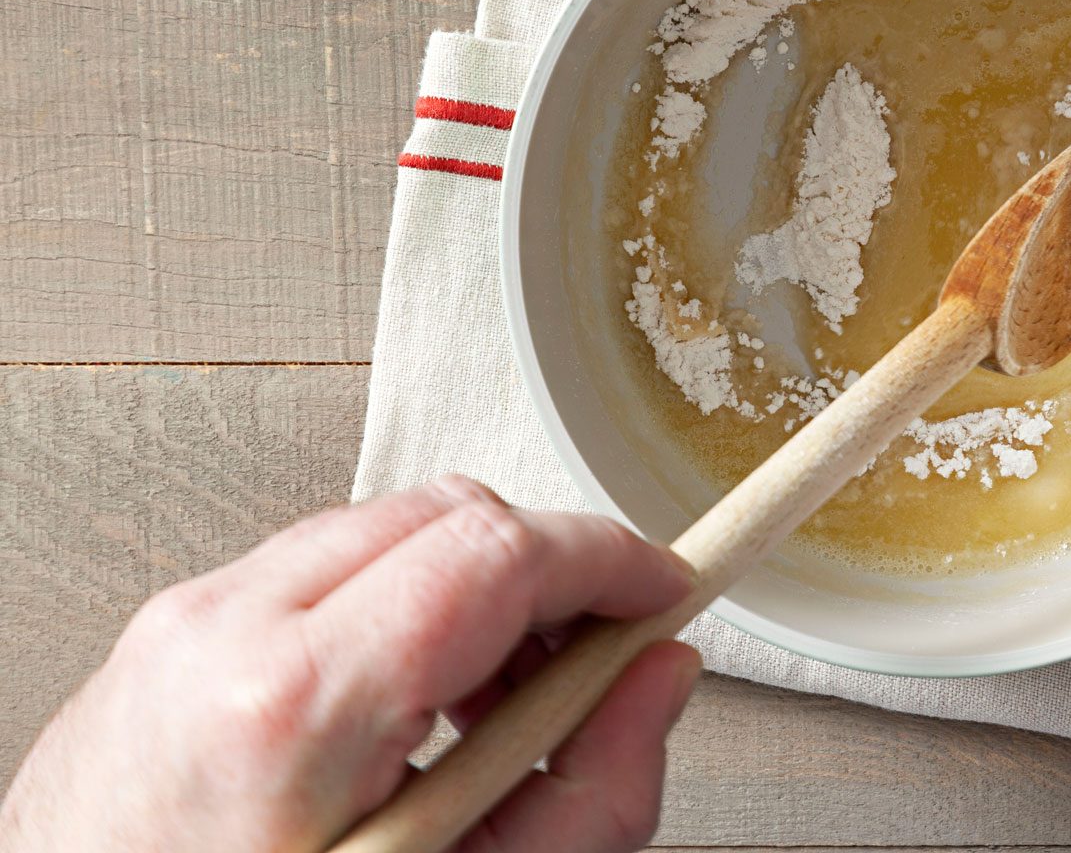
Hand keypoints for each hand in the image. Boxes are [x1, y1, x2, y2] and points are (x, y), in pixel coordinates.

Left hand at [0, 476, 699, 852]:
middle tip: (595, 658)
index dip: (610, 561)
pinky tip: (417, 705)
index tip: (662, 591)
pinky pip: (320, 569)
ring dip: (474, 590)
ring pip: (388, 529)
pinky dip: (398, 608)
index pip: (497, 551)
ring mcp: (182, 624)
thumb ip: (590, 798)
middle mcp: (222, 634)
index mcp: (294, 707)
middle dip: (548, 571)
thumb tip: (657, 685)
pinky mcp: (167, 633)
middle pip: (448, 513)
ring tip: (500, 707)